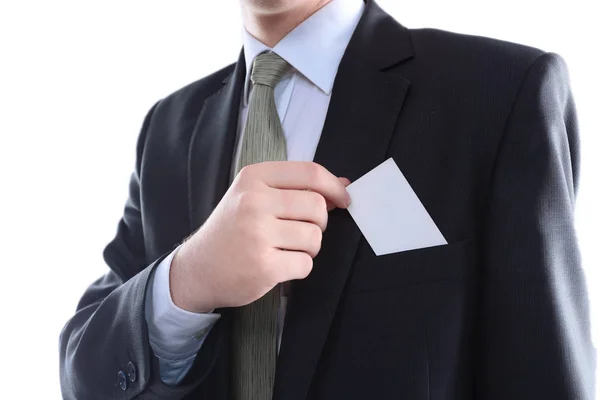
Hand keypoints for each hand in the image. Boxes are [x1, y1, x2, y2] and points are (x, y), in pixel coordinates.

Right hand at [169, 161, 350, 312]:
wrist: (197, 269)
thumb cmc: (232, 229)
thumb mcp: (253, 196)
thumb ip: (295, 187)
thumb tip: (344, 184)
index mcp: (253, 178)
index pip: (310, 172)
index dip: (334, 187)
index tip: (343, 200)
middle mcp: (254, 202)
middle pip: (317, 206)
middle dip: (318, 222)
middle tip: (299, 230)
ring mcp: (258, 235)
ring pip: (315, 237)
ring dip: (308, 247)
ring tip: (284, 249)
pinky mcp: (264, 267)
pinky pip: (305, 264)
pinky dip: (299, 267)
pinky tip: (278, 264)